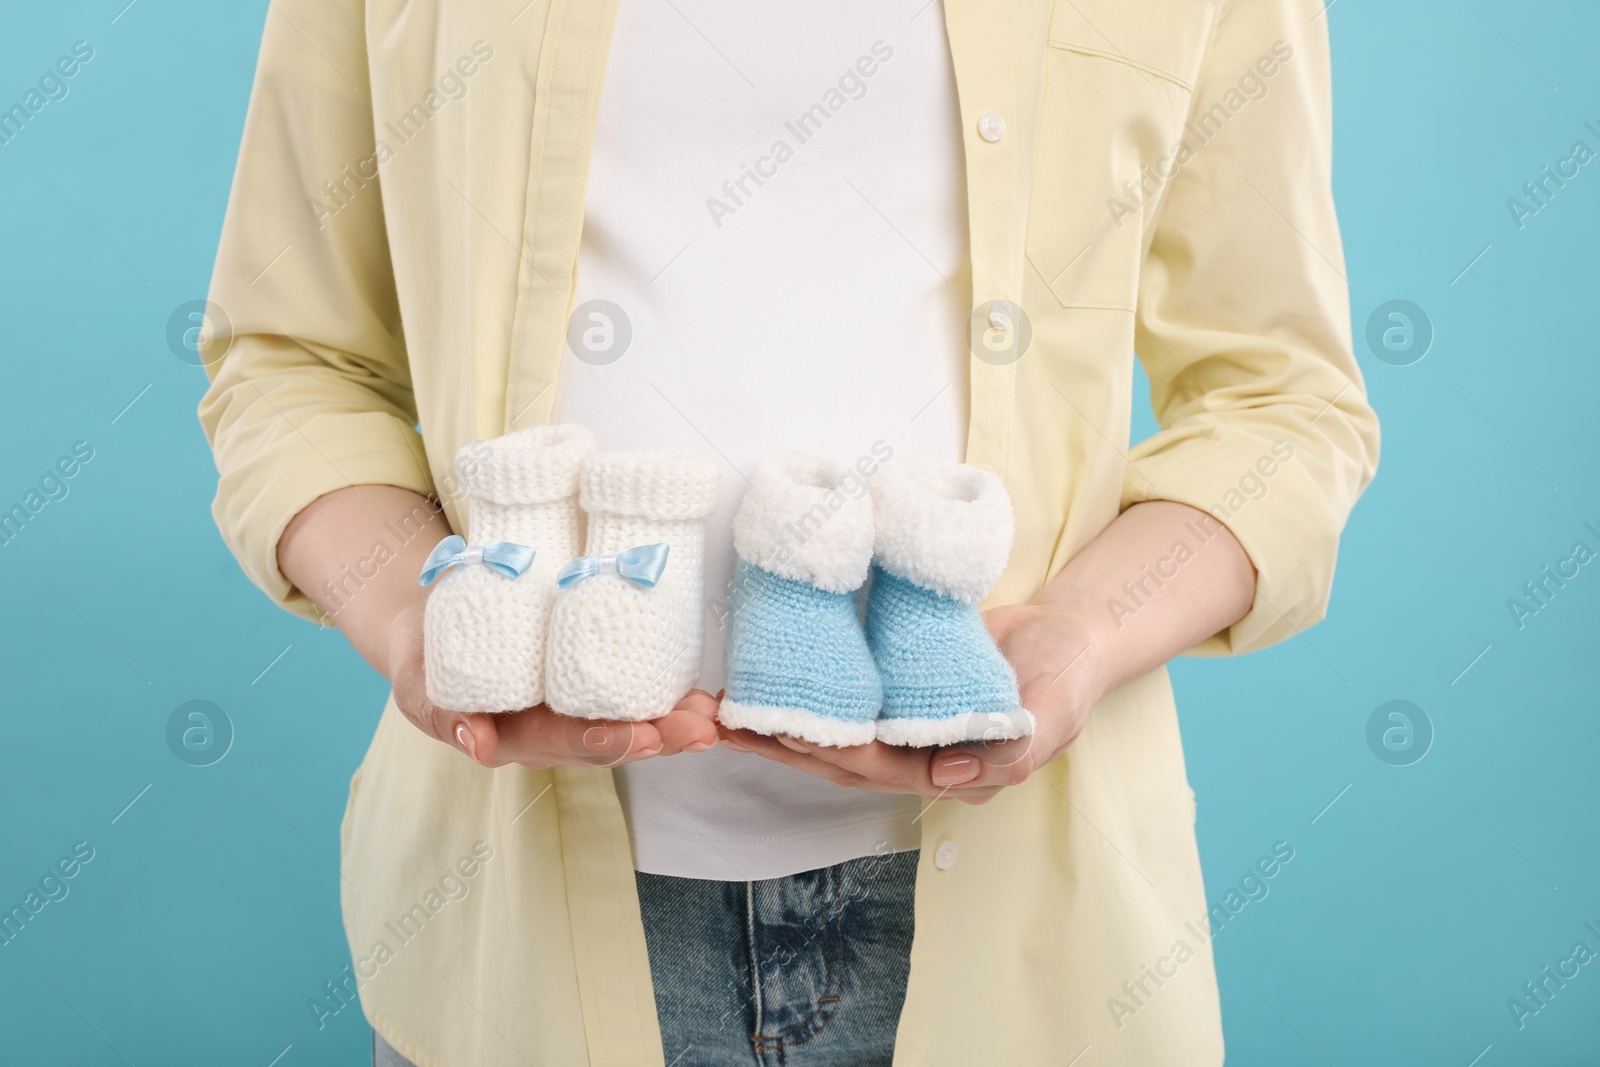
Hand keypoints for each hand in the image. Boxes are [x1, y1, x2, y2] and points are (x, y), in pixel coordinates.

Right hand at [386, 600, 720, 768]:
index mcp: (519, 737)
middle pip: (615, 739)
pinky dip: (672, 694)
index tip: (642, 737)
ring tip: (713, 713)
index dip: (608, 740)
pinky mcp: (593, 683)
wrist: (431, 632)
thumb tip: (477, 742)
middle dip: (661, 736)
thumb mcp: (422, 687)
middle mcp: (556, 732)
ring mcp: (577, 710)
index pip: (569, 743)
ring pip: (634, 720)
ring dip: (677, 720)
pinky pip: (636, 693)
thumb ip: (444, 714)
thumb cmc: (427, 661)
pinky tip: (705, 694)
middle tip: (700, 729)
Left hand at [715, 601, 1104, 804]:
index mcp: (950, 772)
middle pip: (837, 758)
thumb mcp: (1055, 714)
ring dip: (777, 723)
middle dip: (781, 743)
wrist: (1069, 636)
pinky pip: (842, 697)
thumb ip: (1010, 750)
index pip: (878, 768)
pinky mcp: (893, 691)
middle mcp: (917, 757)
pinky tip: (764, 676)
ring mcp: (902, 726)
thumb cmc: (1067, 678)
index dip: (830, 750)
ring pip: (830, 733)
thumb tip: (946, 774)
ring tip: (723, 710)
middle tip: (728, 723)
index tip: (786, 727)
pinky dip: (803, 690)